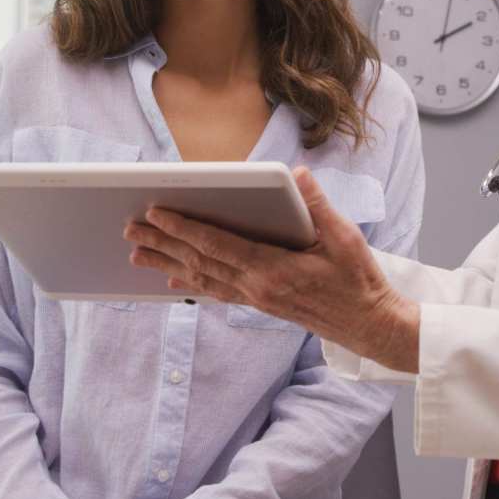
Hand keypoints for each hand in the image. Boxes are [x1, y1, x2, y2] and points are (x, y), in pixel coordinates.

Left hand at [124, 167, 420, 371]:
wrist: (368, 323)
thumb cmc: (358, 280)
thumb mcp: (345, 237)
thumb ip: (318, 205)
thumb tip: (296, 175)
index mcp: (273, 269)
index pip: (217, 245)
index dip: (183, 228)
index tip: (156, 212)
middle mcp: (257, 287)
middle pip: (199, 262)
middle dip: (163, 244)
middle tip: (131, 229)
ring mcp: (256, 298)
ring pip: (201, 279)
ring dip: (167, 265)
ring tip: (137, 254)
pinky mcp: (260, 303)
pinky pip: (217, 292)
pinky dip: (191, 285)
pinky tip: (173, 282)